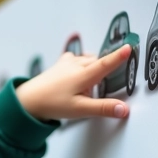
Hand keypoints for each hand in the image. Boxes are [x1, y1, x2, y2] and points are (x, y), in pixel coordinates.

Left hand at [15, 45, 132, 121]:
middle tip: (113, 76)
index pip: (106, 63)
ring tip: (92, 82)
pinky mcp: (60, 64)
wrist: (28, 100)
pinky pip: (77, 59)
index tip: (129, 47)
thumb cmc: (52, 103)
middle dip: (107, 67)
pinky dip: (82, 63)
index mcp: (84, 75)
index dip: (119, 56)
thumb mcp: (80, 109)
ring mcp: (67, 63)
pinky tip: (79, 71)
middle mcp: (76, 65)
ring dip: (94, 67)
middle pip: (98, 62)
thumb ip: (103, 108)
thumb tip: (124, 109)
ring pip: (88, 59)